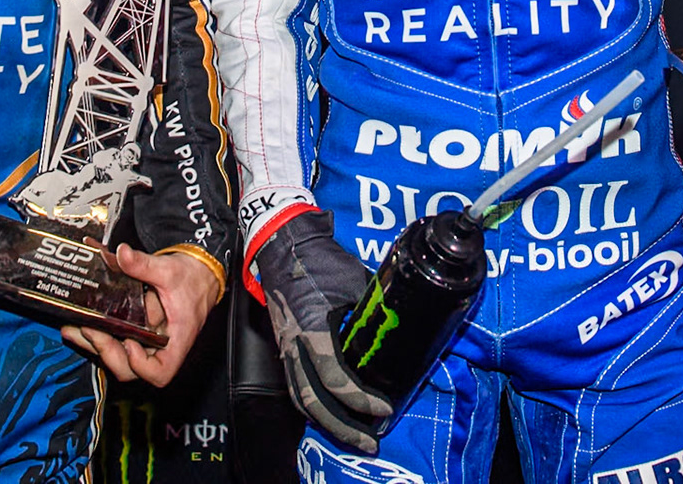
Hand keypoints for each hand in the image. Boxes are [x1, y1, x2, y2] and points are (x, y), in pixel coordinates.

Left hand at [61, 246, 219, 386]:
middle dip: (107, 352)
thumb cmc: (192, 279)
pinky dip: (96, 338)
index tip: (130, 343)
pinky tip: (78, 325)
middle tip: (91, 330)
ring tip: (74, 329)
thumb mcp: (169, 269)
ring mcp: (146, 344)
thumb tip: (123, 254)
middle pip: (132, 370)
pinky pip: (116, 344)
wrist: (198, 274)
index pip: (161, 372)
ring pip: (119, 360)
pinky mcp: (136, 335)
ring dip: (95, 347)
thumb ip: (143, 264)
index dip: (142, 365)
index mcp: (177, 339)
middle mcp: (161, 348)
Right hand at [252, 210, 388, 454]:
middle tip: (370, 440)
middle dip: (342, 427)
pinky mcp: (284, 344)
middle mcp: (294, 343)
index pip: (335, 379)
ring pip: (300, 398)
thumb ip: (374, 308)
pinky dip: (312, 406)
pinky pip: (294, 385)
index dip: (361, 399)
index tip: (385, 406)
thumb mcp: (354, 281)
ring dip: (326, 422)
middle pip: (313, 402)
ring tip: (353, 435)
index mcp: (312, 328)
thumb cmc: (317, 258)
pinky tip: (330, 414)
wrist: (281, 242)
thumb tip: (401, 327)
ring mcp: (285, 346)